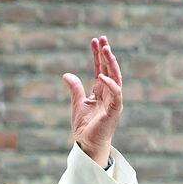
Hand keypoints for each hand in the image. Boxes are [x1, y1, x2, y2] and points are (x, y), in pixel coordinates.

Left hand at [61, 36, 122, 167]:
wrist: (87, 144)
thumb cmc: (85, 126)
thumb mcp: (77, 103)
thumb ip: (75, 88)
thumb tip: (66, 74)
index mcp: (101, 92)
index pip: (101, 69)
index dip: (98, 55)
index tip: (95, 40)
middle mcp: (110, 94)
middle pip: (110, 70)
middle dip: (107, 54)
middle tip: (102, 39)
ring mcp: (114, 102)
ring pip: (115, 78)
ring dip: (111, 64)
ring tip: (106, 49)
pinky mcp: (114, 111)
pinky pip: (116, 94)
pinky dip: (110, 84)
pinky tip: (101, 75)